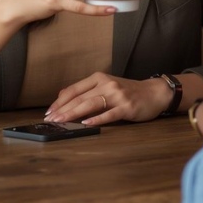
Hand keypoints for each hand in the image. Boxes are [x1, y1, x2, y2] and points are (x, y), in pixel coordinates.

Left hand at [45, 72, 172, 124]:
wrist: (154, 93)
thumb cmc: (128, 91)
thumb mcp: (107, 85)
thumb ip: (88, 90)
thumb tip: (62, 96)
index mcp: (100, 78)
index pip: (74, 89)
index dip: (60, 101)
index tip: (48, 112)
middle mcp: (107, 84)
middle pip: (80, 98)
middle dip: (63, 110)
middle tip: (50, 120)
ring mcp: (118, 95)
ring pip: (91, 104)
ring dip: (74, 114)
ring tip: (62, 122)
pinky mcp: (127, 107)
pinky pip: (109, 114)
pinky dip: (97, 119)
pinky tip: (87, 124)